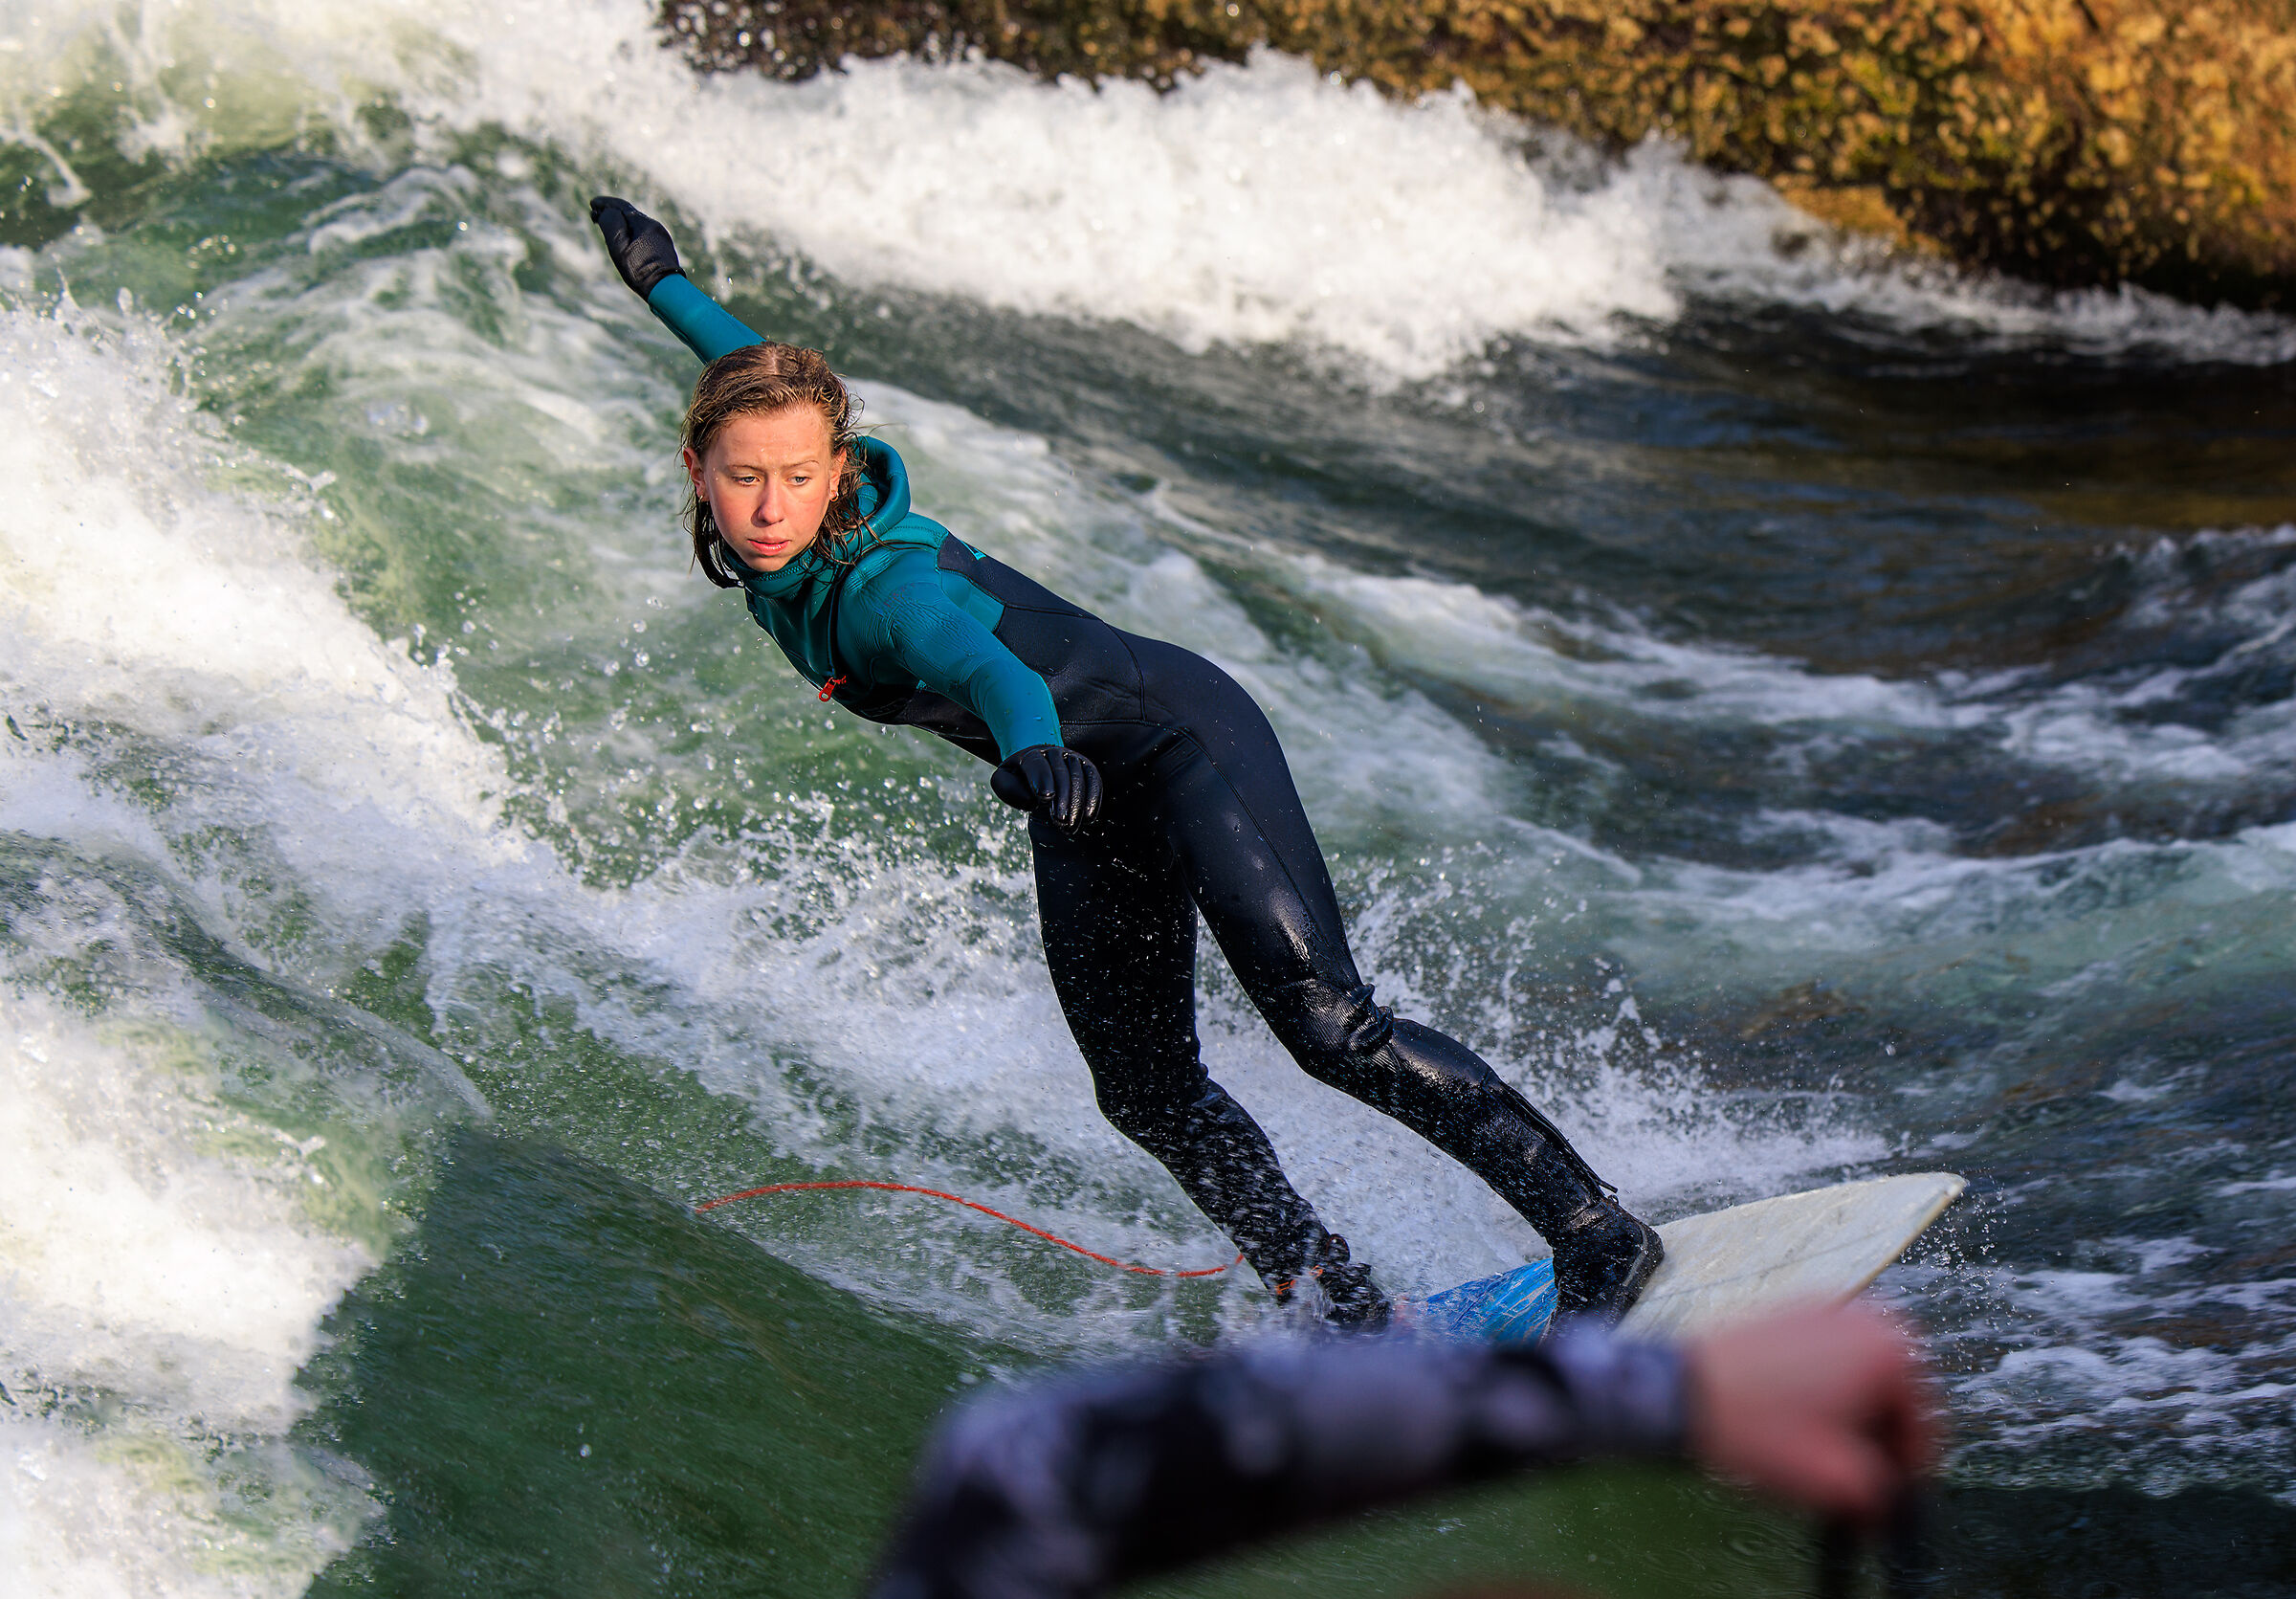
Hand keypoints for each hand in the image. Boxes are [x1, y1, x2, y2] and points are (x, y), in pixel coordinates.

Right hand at [589, 195, 684, 298]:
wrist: (666, 288)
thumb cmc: (639, 270)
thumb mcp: (619, 247)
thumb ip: (611, 225)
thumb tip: (607, 210)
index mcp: (643, 223)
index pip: (621, 205)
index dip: (605, 203)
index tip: (592, 204)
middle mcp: (654, 225)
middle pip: (629, 213)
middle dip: (612, 211)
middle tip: (596, 214)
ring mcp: (661, 235)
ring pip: (637, 223)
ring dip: (622, 222)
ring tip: (608, 226)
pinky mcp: (663, 246)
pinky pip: (644, 232)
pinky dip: (632, 231)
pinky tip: (626, 238)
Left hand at [991, 745, 1102, 830]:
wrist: (1037, 762)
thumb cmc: (1018, 777)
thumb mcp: (1003, 780)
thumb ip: (1008, 789)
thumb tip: (1031, 800)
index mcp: (1031, 754)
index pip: (1037, 765)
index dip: (1042, 780)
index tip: (1045, 799)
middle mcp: (1054, 752)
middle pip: (1061, 774)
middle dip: (1062, 799)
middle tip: (1060, 821)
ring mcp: (1073, 758)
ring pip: (1079, 778)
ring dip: (1077, 803)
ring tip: (1070, 826)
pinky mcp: (1087, 767)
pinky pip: (1094, 780)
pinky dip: (1093, 798)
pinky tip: (1089, 817)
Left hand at [1683, 1304, 1937, 1523]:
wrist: (1680, 1393)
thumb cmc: (1757, 1430)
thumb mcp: (1836, 1480)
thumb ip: (1881, 1495)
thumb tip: (1887, 1497)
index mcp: (1889, 1349)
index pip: (1922, 1422)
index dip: (1906, 1467)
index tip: (1888, 1492)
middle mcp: (1862, 1315)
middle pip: (1891, 1392)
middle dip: (1876, 1434)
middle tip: (1854, 1473)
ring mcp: (1822, 1307)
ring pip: (1856, 1375)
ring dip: (1849, 1412)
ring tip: (1819, 1449)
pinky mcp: (1786, 1310)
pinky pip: (1822, 1357)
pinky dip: (1819, 1387)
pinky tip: (1792, 1418)